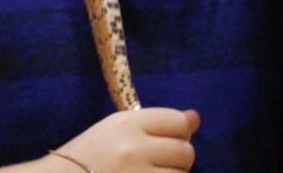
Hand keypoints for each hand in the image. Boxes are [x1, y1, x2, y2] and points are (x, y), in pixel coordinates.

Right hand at [51, 107, 199, 171]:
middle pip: (186, 151)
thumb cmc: (85, 159)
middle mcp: (132, 150)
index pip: (178, 123)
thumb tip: (196, 118)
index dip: (179, 134)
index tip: (166, 142)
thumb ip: (156, 124)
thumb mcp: (115, 131)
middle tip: (155, 165)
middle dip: (177, 160)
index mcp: (126, 124)